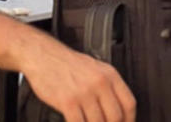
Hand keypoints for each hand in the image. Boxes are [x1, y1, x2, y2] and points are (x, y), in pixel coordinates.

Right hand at [21, 40, 135, 121]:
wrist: (41, 54)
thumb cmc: (66, 62)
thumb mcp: (94, 67)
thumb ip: (108, 87)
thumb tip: (117, 110)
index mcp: (109, 74)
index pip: (129, 104)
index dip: (129, 120)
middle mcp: (99, 83)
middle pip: (115, 117)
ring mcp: (83, 92)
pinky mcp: (67, 101)